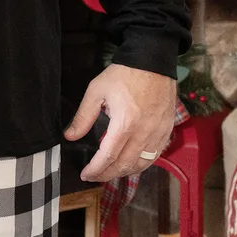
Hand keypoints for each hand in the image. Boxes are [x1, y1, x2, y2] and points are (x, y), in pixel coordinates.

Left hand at [65, 64, 177, 183]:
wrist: (153, 61)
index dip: (95, 169)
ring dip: (124, 172)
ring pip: (141, 164)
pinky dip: (141, 164)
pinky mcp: (166, 130)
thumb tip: (70, 136)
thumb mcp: (96, 91)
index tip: (85, 174)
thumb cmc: (123, 74)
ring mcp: (158, 133)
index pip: (108, 156)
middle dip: (107, 174)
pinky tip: (130, 164)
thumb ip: (83, 116)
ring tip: (109, 172)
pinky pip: (154, 156)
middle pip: (124, 165)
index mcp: (125, 123)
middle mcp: (144, 132)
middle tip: (94, 176)